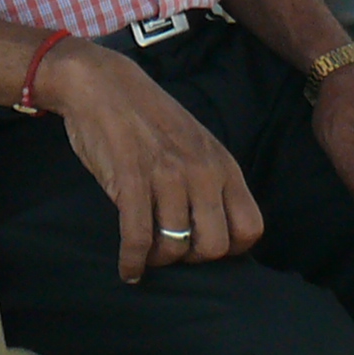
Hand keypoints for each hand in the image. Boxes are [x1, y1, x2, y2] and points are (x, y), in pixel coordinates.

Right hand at [39, 42, 263, 281]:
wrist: (103, 84)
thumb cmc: (148, 118)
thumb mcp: (195, 144)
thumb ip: (210, 179)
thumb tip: (214, 227)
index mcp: (222, 165)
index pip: (250, 228)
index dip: (229, 248)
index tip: (203, 245)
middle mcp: (202, 172)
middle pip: (215, 246)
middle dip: (192, 258)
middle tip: (173, 250)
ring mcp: (167, 176)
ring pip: (176, 247)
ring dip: (158, 260)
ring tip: (147, 256)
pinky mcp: (131, 180)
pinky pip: (139, 238)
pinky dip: (132, 263)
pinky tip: (128, 269)